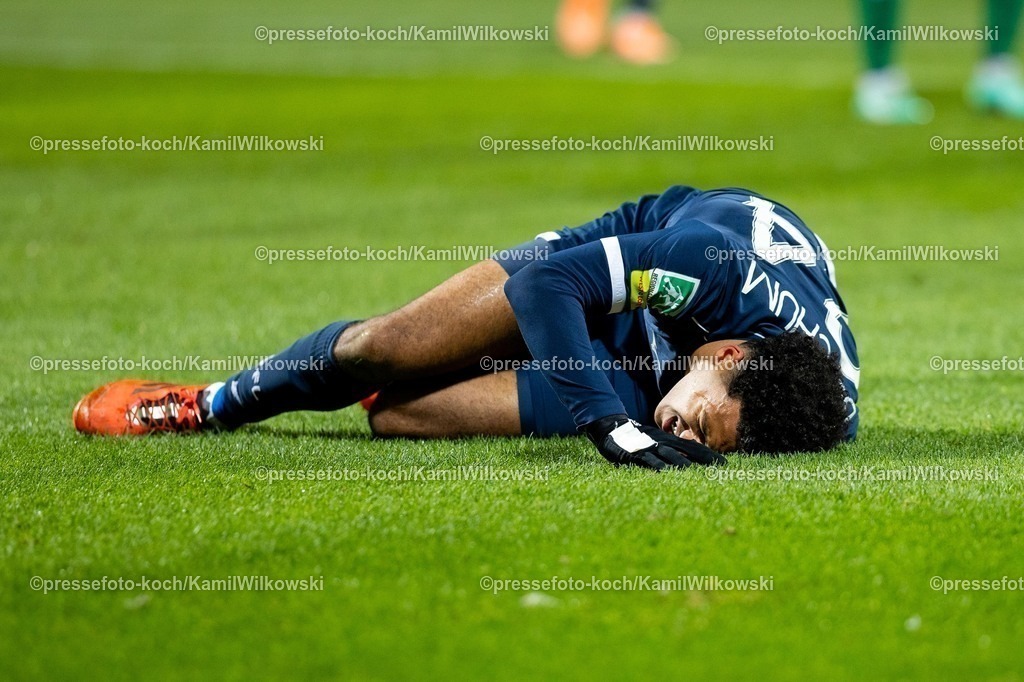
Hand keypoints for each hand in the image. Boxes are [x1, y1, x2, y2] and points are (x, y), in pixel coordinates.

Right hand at [582, 414, 726, 470]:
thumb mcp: (655, 441)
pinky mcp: (635, 454)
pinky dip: (658, 466)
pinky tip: (666, 472)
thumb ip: (670, 449)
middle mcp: (662, 442)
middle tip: (719, 469)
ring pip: (669, 455)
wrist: (611, 427)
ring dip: (682, 463)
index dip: (708, 455)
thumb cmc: (637, 438)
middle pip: (686, 451)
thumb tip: (689, 460)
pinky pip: (649, 460)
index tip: (724, 464)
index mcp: (668, 439)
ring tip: (695, 472)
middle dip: (703, 459)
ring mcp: (649, 447)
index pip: (692, 447)